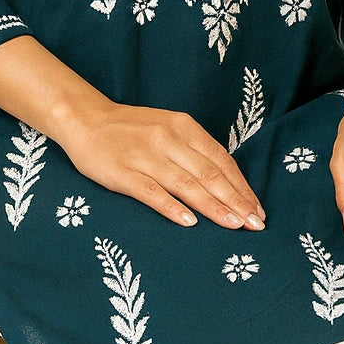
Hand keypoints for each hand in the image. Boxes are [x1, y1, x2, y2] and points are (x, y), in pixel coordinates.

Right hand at [0, 32, 265, 231]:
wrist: (85, 118)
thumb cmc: (132, 129)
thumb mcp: (169, 128)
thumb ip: (195, 150)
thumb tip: (228, 182)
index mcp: (184, 127)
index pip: (221, 160)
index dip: (242, 186)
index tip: (258, 210)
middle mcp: (168, 139)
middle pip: (209, 174)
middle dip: (236, 201)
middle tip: (255, 225)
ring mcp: (145, 156)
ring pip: (186, 184)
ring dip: (213, 206)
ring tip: (233, 225)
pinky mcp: (122, 172)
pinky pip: (151, 192)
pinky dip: (171, 207)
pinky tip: (189, 222)